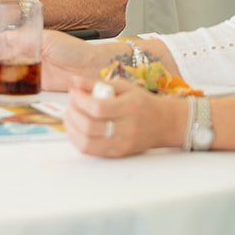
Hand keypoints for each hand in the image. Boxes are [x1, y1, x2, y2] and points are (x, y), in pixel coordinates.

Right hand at [0, 28, 109, 90]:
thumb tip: (5, 42)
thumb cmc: (73, 49)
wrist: (90, 67)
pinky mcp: (34, 83)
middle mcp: (26, 54)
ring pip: (2, 71)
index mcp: (28, 40)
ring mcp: (29, 69)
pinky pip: (12, 84)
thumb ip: (25, 41)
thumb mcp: (47, 38)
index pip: (1, 40)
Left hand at [63, 77, 185, 157]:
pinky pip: (90, 151)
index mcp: (129, 108)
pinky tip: (76, 129)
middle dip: (73, 113)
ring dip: (72, 128)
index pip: (98, 108)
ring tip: (70, 116)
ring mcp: (121, 144)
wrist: (164, 124)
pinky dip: (77, 139)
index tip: (74, 92)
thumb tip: (75, 81)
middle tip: (71, 104)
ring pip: (86, 142)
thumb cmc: (142, 103)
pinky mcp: (117, 153)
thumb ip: (97, 83)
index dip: (80, 100)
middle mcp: (126, 129)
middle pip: (89, 127)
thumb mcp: (124, 87)